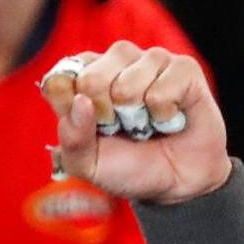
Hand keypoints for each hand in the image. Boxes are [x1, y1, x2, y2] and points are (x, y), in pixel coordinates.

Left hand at [41, 41, 229, 204]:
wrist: (178, 183)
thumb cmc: (128, 167)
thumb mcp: (88, 164)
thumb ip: (72, 137)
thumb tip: (81, 101)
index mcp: (84, 75)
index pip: (60, 79)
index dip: (72, 110)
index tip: (90, 128)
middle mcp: (116, 60)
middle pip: (91, 79)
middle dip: (106, 115)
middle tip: (122, 127)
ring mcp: (150, 60)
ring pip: (128, 85)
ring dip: (137, 117)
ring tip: (148, 123)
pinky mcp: (184, 67)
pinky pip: (162, 91)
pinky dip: (164, 115)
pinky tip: (171, 117)